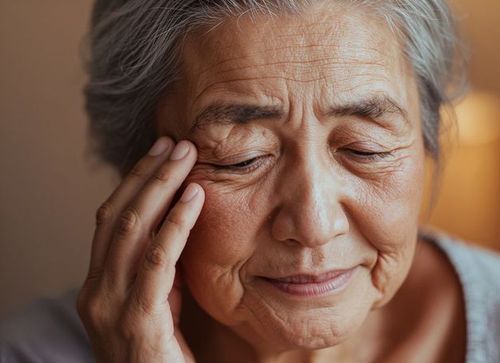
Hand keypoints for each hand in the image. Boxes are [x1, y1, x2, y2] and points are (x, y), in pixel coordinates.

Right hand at [76, 138, 202, 362]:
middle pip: (118, 215)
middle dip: (147, 173)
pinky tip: (195, 197)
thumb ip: (160, 269)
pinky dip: (176, 223)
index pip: (111, 220)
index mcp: (99, 284)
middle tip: (174, 141)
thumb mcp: (157, 303)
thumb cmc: (163, 354)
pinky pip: (158, 260)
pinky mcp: (138, 318)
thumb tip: (178, 227)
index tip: (160, 152)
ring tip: (185, 156)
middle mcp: (97, 289)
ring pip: (132, 229)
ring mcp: (111, 304)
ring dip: (160, 186)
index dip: (134, 182)